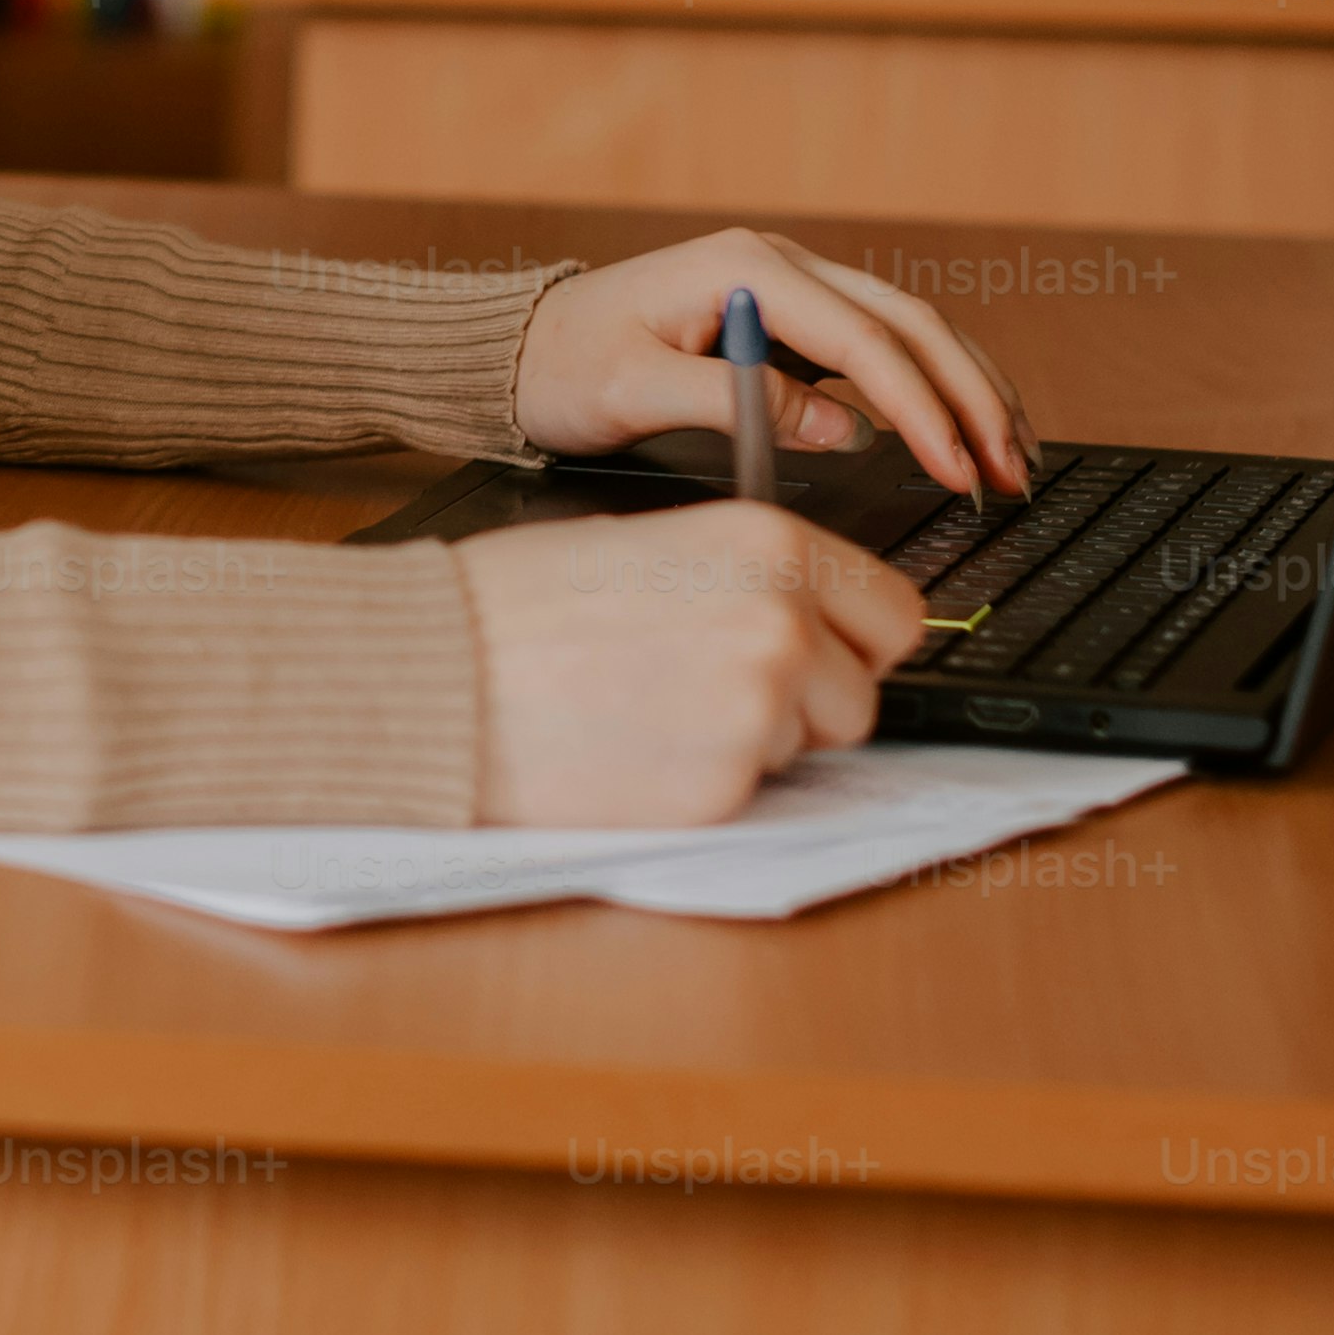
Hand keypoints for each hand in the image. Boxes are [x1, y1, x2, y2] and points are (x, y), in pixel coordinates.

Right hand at [457, 500, 931, 823]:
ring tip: (657, 707)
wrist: (439, 672)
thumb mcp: (649, 543)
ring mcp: (759, 711)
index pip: (894, 612)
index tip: (823, 649)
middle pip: (862, 691)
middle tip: (717, 686)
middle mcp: (783, 622)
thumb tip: (800, 614)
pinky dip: (706, 780)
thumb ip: (741, 576)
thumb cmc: (518, 602)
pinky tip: (637, 745)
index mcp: (769, 545)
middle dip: (809, 699)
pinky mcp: (723, 788)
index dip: (854, 638)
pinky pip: (751, 791)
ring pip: (809, 747)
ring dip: (756, 740)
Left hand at [511, 228, 1036, 500]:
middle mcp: (779, 263)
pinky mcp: (790, 316)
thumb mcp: (634, 391)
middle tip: (1012, 470)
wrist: (517, 348)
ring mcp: (790, 285)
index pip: (865, 341)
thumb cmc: (564, 366)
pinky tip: (962, 425)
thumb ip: (741, 402)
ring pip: (909, 327)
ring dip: (966, 387)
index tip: (959, 469)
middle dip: (970, 398)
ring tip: (1013, 453)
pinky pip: (882, 343)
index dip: (923, 409)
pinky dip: (932, 383)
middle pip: (908, 324)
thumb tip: (846, 429)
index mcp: (747, 269)